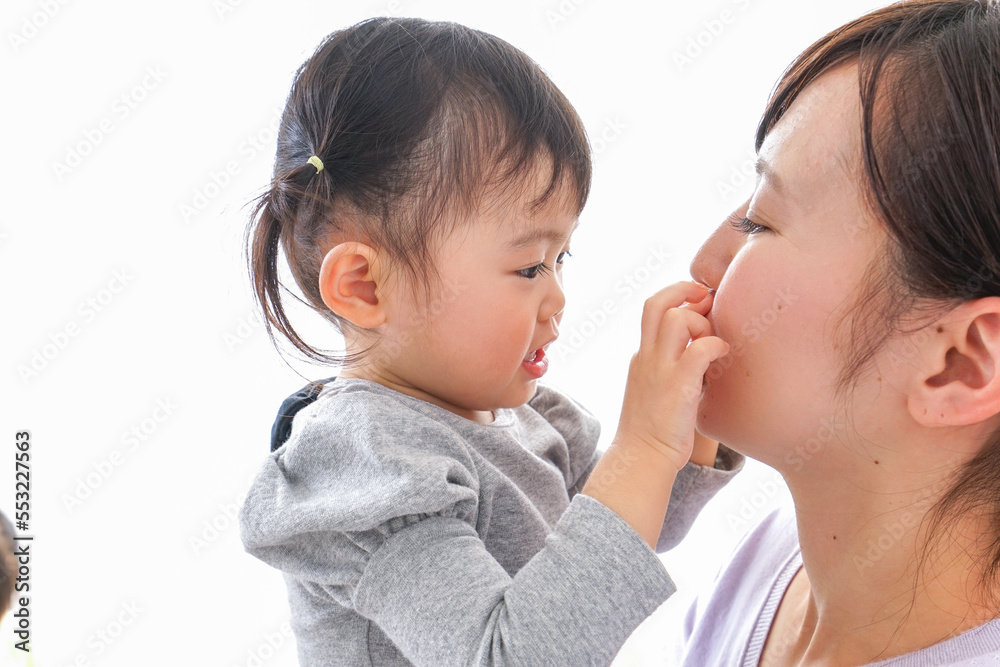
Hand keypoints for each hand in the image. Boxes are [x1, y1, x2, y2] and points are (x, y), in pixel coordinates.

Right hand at [612, 281, 729, 470]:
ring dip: (700, 322)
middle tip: (706, 299)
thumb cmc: (655, 431)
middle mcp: (646, 356)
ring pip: (676, 318)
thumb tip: (702, 356)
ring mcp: (659, 370)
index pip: (653, 310)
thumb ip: (673, 369)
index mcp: (642, 356)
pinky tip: (722, 356)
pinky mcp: (677, 386)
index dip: (676, 297)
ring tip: (712, 340)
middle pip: (656, 303)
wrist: (642, 457)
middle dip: (684, 291)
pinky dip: (715, 345)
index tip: (697, 305)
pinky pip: (699, 349)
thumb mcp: (657, 389)